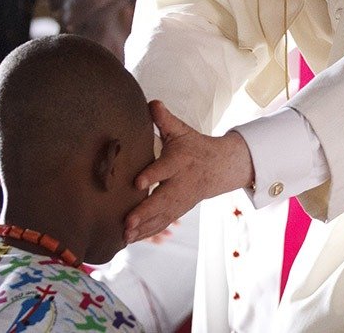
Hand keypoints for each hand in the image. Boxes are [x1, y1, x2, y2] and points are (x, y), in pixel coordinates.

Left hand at [123, 100, 253, 242]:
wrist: (219, 168)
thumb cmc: (193, 147)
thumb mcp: (181, 130)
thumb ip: (164, 119)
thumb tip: (152, 103)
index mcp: (180, 162)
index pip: (165, 169)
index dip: (152, 175)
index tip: (137, 182)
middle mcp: (180, 184)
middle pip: (162, 200)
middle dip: (145, 212)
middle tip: (127, 222)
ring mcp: (180, 201)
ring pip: (161, 217)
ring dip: (143, 228)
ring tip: (124, 236)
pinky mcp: (177, 211)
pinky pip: (161, 224)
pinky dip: (146, 234)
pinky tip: (129, 240)